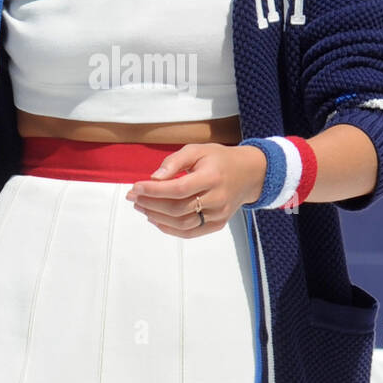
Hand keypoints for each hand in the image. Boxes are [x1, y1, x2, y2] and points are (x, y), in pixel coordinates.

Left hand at [124, 142, 266, 237]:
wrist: (248, 174)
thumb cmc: (219, 160)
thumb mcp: (198, 150)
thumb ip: (174, 161)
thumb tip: (154, 177)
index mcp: (213, 177)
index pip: (179, 188)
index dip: (154, 190)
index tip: (136, 187)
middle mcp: (218, 198)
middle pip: (178, 208)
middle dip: (150, 204)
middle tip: (134, 196)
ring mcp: (219, 214)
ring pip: (182, 224)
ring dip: (156, 217)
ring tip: (141, 207)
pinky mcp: (217, 224)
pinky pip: (190, 232)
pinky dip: (169, 228)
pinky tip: (155, 218)